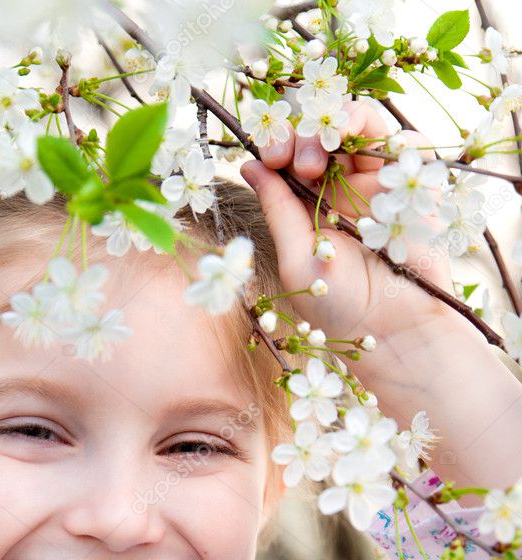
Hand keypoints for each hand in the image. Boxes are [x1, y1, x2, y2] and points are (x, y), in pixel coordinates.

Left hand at [240, 100, 521, 491]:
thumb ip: (278, 210)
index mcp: (306, 205)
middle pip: (320, 132)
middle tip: (299, 162)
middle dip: (303, 133)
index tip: (270, 156)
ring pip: (361, 126)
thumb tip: (249, 165)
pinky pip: (407, 144)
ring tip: (324, 153)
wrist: (393, 331)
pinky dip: (387, 137)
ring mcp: (378, 185)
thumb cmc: (338, 308)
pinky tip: (368, 154)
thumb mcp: (295, 260)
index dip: (277, 144)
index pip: (288, 155)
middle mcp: (341, 189)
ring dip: (340, 123)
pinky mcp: (415, 188)